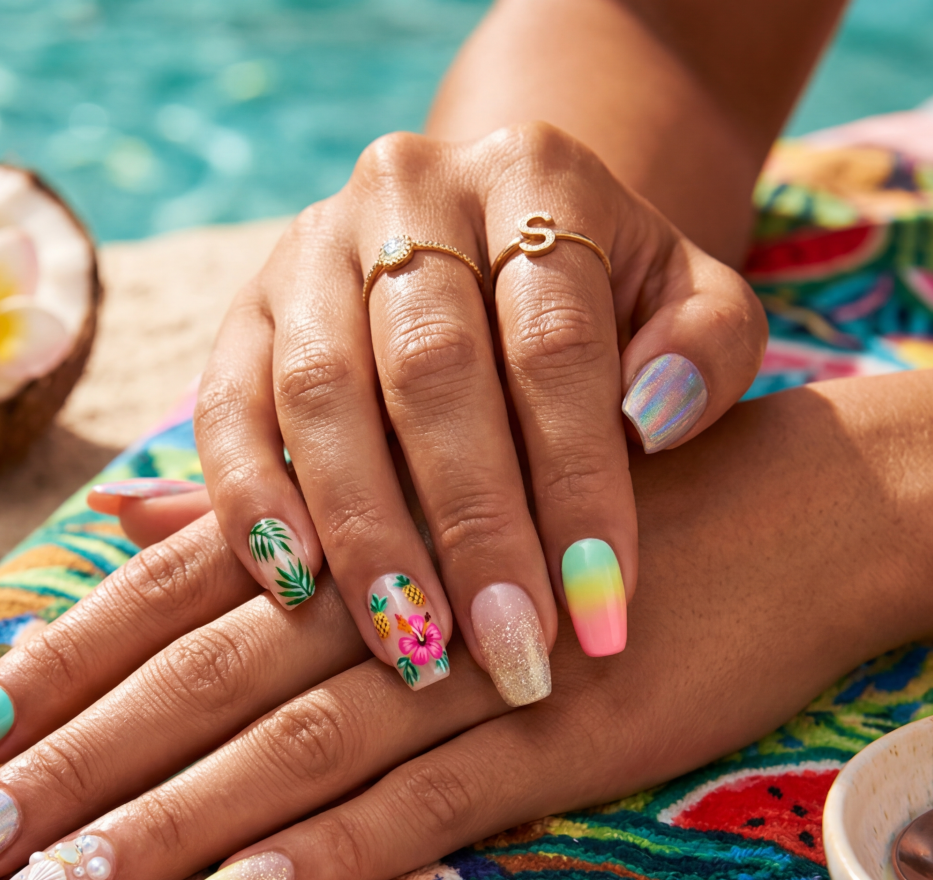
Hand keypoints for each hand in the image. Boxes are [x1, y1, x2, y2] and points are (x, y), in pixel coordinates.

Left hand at [0, 346, 932, 879]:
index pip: (165, 597)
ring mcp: (470, 669)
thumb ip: (289, 515)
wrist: (799, 495)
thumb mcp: (436, 480)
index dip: (56, 662)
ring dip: (156, 823)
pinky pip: (417, 807)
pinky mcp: (556, 743)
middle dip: (66, 763)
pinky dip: (319, 850)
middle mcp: (388, 590)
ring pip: (278, 750)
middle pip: (191, 681)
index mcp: (352, 525)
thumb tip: (141, 534)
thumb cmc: (596, 483)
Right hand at [195, 122, 765, 708]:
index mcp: (536, 174)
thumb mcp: (694, 304)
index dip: (579, 481)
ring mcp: (311, 247)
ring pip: (321, 392)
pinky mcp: (244, 310)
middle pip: (431, 368)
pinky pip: (227, 410)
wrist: (505, 239)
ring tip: (410, 646)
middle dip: (471, 525)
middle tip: (508, 651)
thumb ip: (705, 352)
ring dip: (363, 532)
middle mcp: (408, 189)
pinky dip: (252, 503)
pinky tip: (295, 590)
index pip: (556, 340)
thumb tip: (649, 420)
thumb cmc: (616, 304)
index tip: (604, 609)